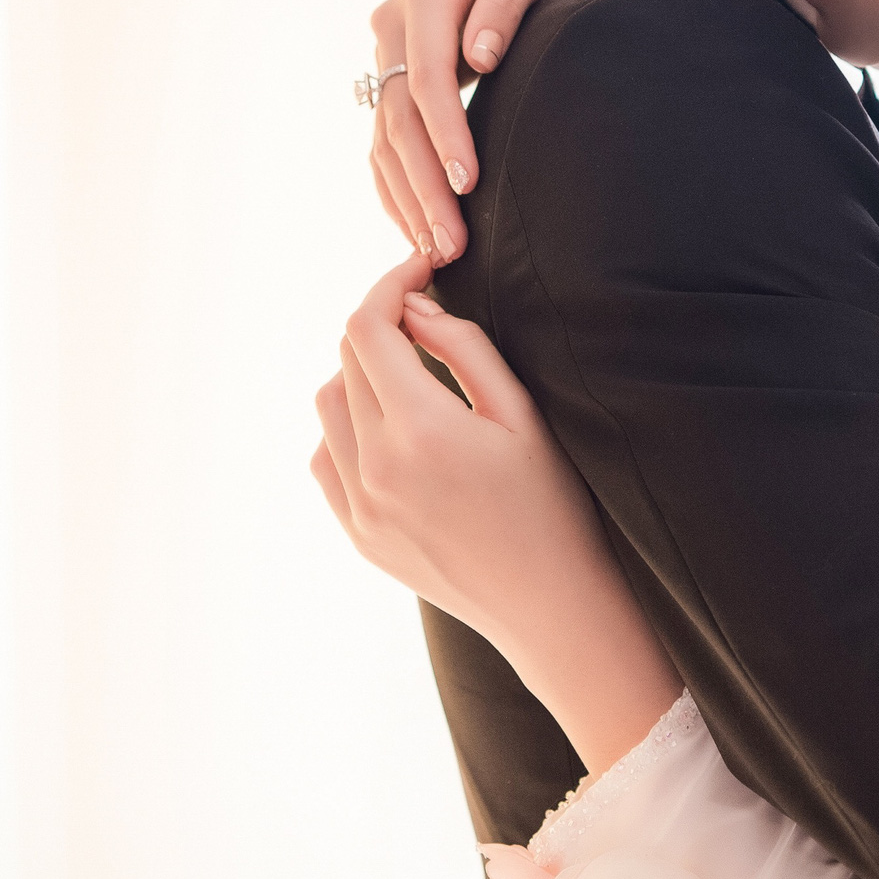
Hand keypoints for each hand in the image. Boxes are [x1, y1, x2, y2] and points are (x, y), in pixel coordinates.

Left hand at [310, 256, 680, 769]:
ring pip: (328, 404)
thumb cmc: (552, 503)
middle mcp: (375, 467)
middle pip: (347, 359)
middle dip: (383, 325)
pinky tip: (394, 431)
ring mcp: (359, 505)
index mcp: (421, 429)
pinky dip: (348, 427)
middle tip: (427, 319)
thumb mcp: (522, 413)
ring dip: (361, 374)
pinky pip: (325, 456)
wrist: (548, 605)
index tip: (420, 272)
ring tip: (413, 377)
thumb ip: (464, 348)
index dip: (390, 284)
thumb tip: (414, 310)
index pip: (369, 327)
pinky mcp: (356, 533)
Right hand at [366, 0, 592, 263]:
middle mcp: (392, 23)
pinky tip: (413, 228)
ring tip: (435, 252)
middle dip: (423, 185)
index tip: (468, 183)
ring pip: (385, 137)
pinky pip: (384, 140)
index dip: (444, 134)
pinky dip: (397, 186)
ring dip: (407, 198)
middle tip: (450, 245)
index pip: (426, 77)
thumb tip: (477, 56)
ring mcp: (387, 54)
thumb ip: (506, 4)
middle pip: (398, 117)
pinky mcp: (394, 79)